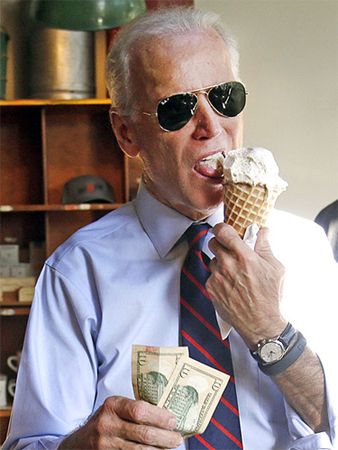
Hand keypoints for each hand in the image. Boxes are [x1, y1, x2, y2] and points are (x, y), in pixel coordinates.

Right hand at [59, 396, 182, 449]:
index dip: (159, 417)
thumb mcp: (114, 409)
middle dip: (165, 437)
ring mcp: (105, 445)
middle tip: (177, 438)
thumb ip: (134, 409)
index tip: (173, 421)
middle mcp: (107, 425)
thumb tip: (166, 415)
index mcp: (112, 406)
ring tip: (170, 447)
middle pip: (143, 434)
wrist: (77, 443)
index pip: (139, 411)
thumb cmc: (104, 422)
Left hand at [206, 223, 286, 347]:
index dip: (222, 228)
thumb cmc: (270, 296)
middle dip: (221, 244)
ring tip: (234, 273)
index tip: (224, 230)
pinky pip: (211, 275)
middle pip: (214, 243)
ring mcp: (217, 277)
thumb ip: (265, 246)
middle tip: (230, 251)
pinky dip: (218, 277)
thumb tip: (263, 231)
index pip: (223, 232)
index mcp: (244, 257)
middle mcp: (228, 265)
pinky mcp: (211, 288)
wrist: (260, 323)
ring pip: (213, 260)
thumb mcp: (275, 268)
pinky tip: (230, 285)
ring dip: (220, 262)